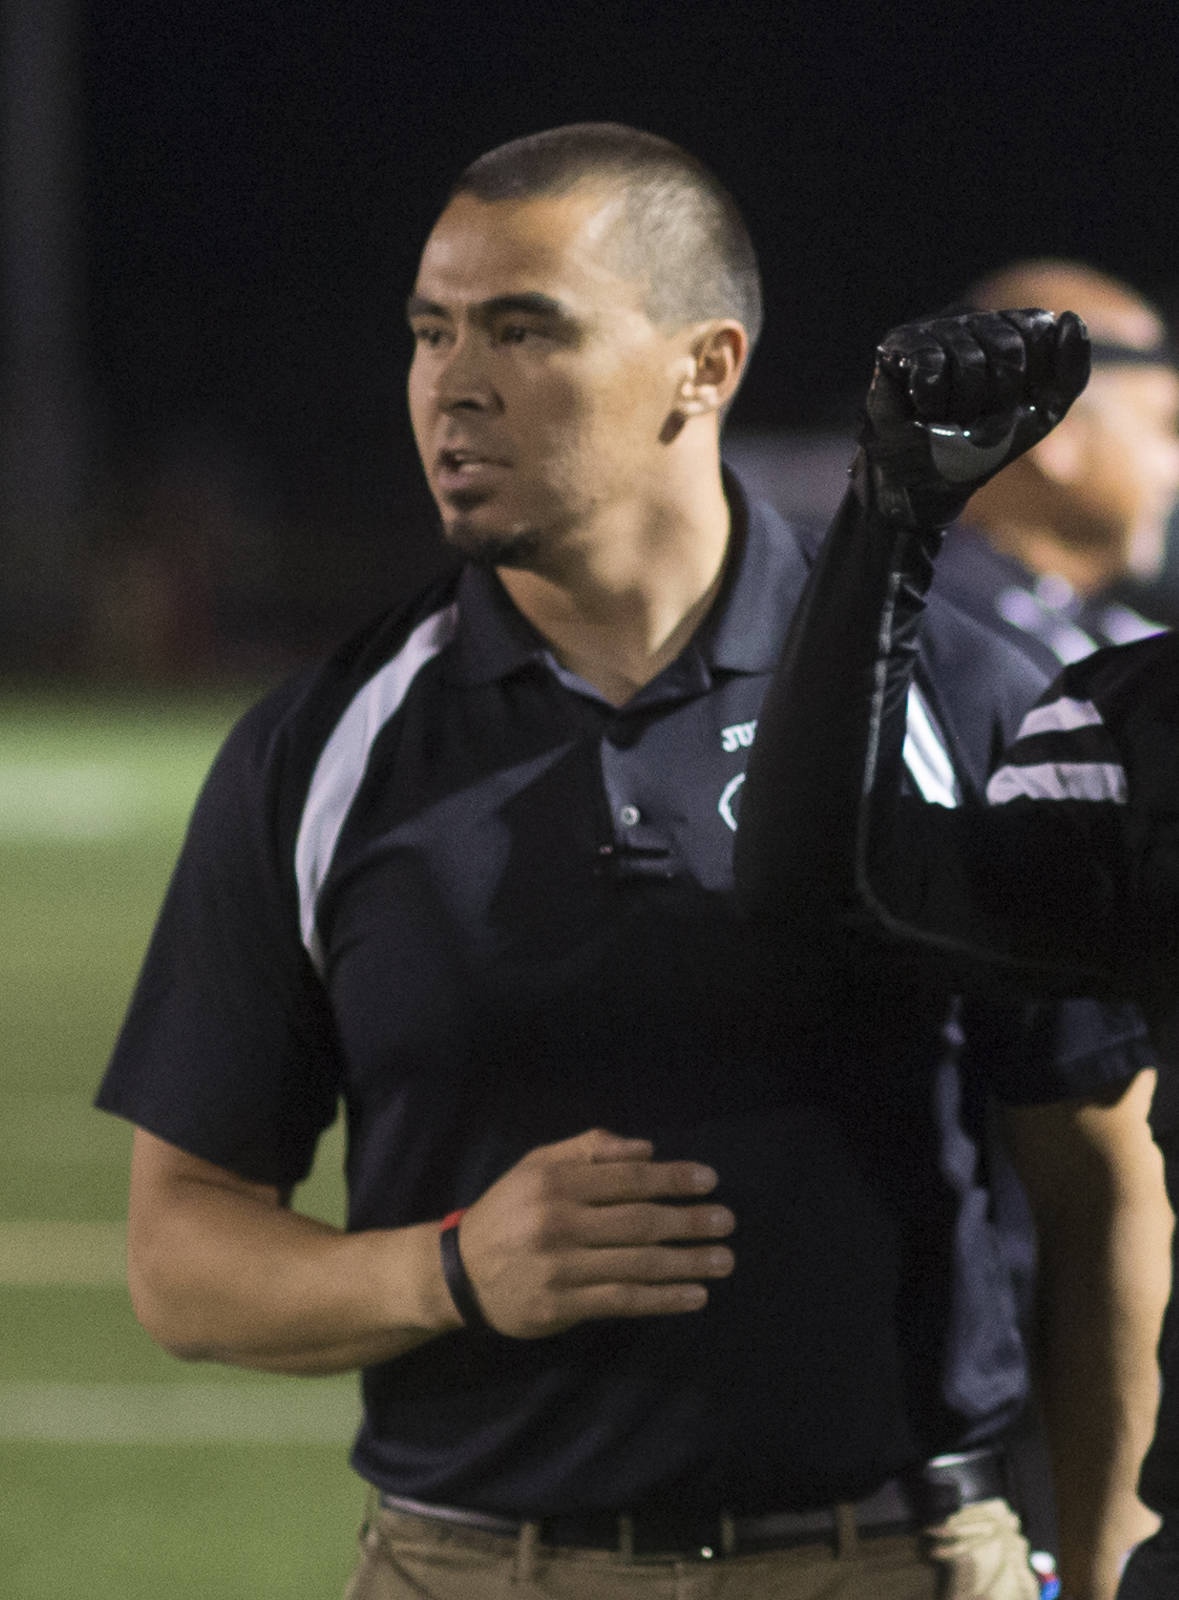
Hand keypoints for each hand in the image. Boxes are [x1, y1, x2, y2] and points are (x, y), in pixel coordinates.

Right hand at [454, 1128, 735, 1337]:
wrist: (460, 1272)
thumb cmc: (509, 1211)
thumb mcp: (538, 1165)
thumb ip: (588, 1150)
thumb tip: (646, 1149)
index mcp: (555, 1183)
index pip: (627, 1179)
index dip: (672, 1179)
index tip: (709, 1182)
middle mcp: (558, 1223)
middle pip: (638, 1222)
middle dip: (688, 1222)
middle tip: (727, 1222)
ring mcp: (560, 1268)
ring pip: (636, 1265)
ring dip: (686, 1263)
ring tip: (723, 1260)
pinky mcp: (562, 1306)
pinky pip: (622, 1301)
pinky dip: (662, 1299)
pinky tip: (693, 1296)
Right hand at [856, 307, 1090, 527]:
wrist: (932, 481)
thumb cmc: (985, 445)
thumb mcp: (1042, 412)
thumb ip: (1072, 369)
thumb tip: (1070, 317)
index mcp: (1010, 329)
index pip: (1037, 329)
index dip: (1028, 380)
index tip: (1010, 406)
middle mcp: (974, 319)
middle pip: (1007, 346)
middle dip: (996, 399)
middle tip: (976, 419)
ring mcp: (936, 327)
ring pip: (967, 358)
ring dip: (961, 406)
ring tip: (947, 418)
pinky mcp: (900, 342)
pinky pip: (929, 362)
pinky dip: (931, 400)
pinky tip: (923, 410)